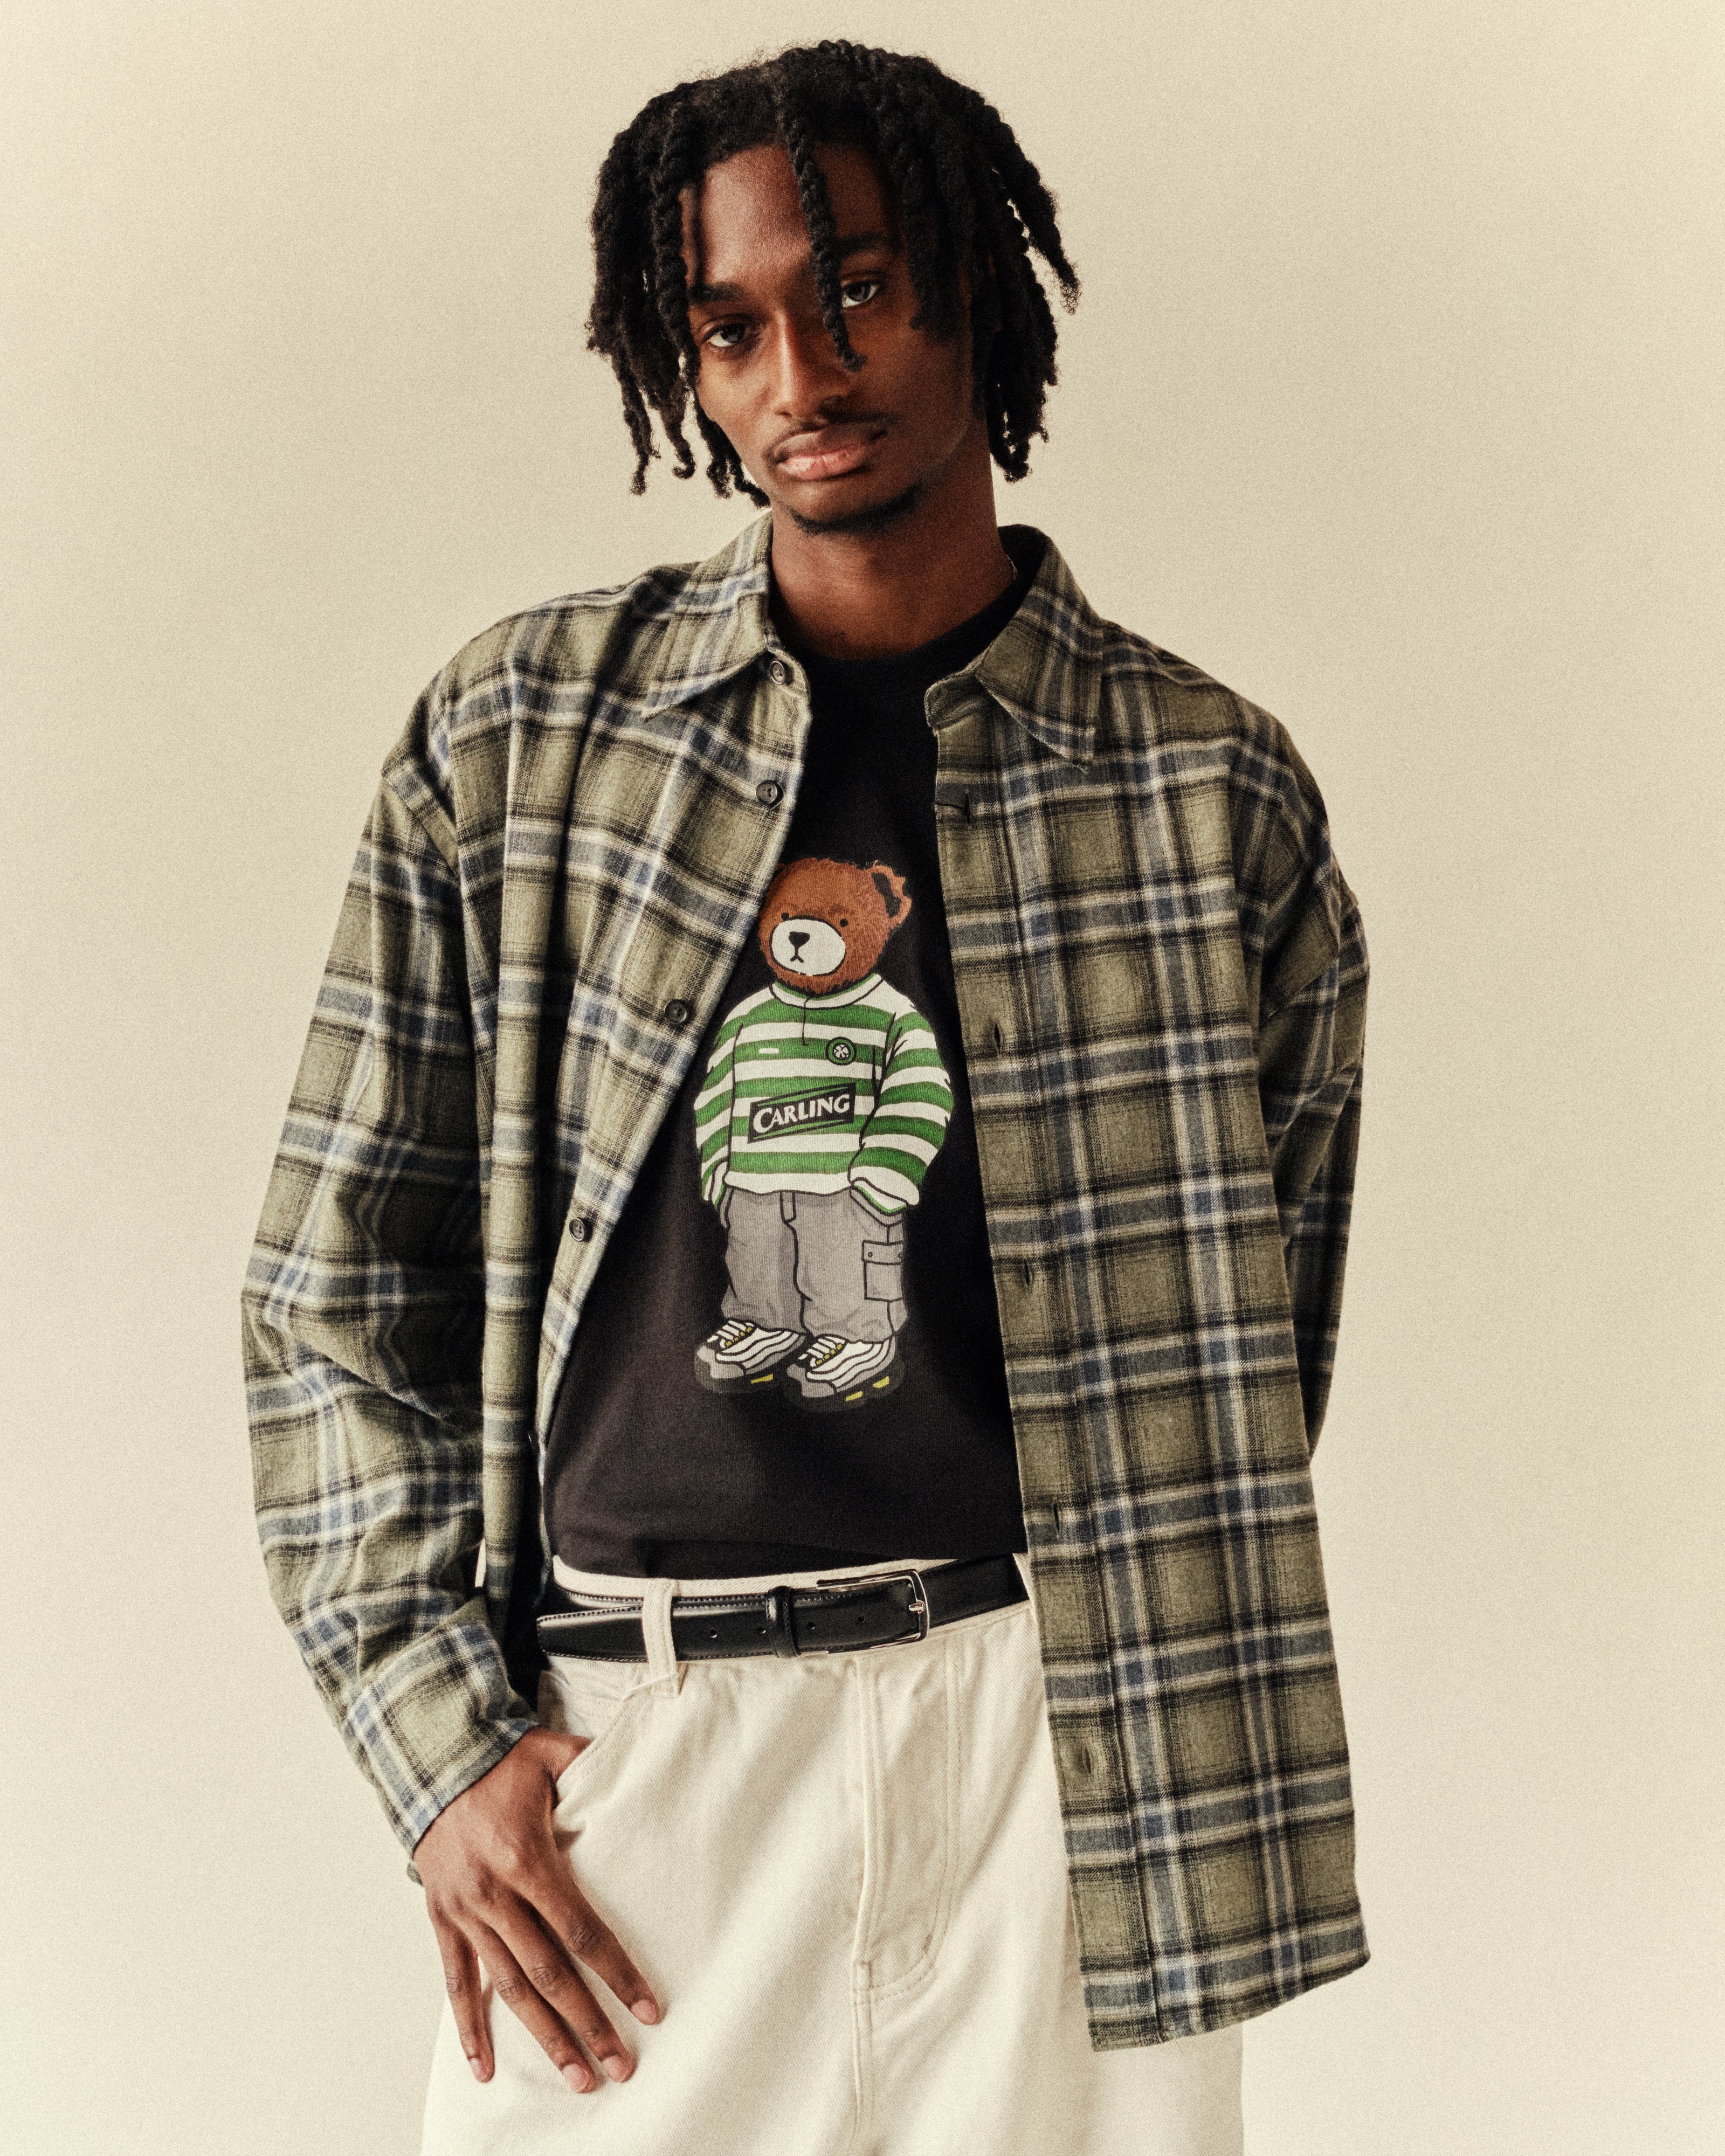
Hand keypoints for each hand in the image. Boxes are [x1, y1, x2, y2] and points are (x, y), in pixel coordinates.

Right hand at [413, 1728, 660, 2093]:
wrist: (431, 1762)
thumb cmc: (499, 1761)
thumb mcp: (551, 1754)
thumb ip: (593, 1765)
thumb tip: (644, 1762)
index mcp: (526, 1857)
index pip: (580, 1929)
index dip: (615, 1972)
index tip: (648, 2009)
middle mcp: (495, 1894)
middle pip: (548, 1973)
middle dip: (587, 2023)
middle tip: (621, 2066)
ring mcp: (466, 1911)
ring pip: (508, 1988)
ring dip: (543, 2037)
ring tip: (577, 2077)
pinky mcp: (443, 1919)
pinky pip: (456, 1981)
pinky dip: (468, 2027)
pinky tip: (485, 2068)